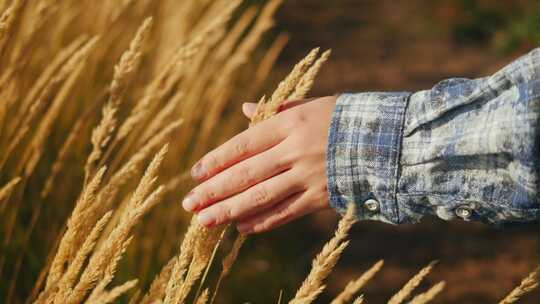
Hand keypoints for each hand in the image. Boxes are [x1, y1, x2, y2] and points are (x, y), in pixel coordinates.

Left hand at [182, 96, 336, 233]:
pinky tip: (242, 228)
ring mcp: (308, 176)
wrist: (386, 140)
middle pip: (246, 174)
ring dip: (230, 210)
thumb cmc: (344, 118)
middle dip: (214, 190)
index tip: (195, 174)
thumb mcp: (310, 106)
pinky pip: (286, 212)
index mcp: (289, 124)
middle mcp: (294, 151)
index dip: (217, 160)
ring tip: (205, 221)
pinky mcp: (321, 197)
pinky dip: (263, 221)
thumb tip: (244, 109)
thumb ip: (275, 110)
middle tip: (189, 204)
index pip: (243, 145)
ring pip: (261, 196)